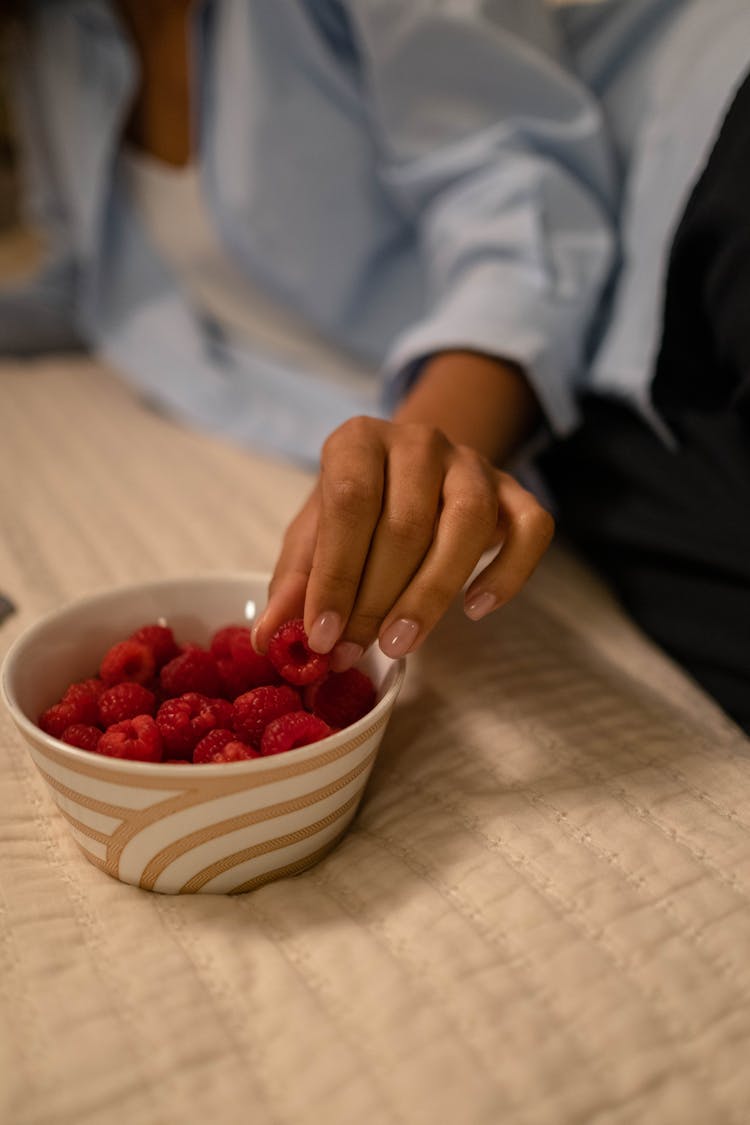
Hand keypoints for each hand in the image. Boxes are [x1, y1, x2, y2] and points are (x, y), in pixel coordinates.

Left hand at [252, 415, 553, 668]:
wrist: (412, 471)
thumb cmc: (354, 511)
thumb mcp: (313, 538)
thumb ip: (295, 583)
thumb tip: (271, 638)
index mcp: (358, 440)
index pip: (350, 502)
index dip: (337, 574)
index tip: (323, 635)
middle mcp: (419, 441)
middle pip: (407, 522)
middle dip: (376, 599)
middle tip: (354, 651)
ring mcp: (473, 463)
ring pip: (468, 524)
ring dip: (432, 594)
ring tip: (400, 644)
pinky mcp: (515, 490)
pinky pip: (531, 528)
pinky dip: (508, 573)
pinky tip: (476, 609)